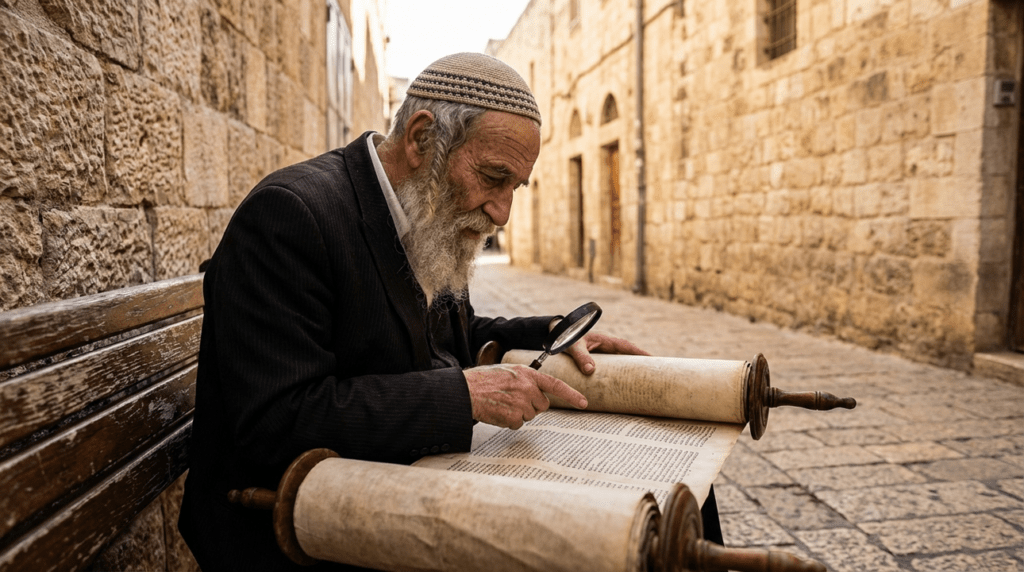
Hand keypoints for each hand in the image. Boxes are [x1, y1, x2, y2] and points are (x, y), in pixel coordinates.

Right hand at [463, 364, 587, 428]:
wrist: (466, 390)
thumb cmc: (484, 380)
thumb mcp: (508, 371)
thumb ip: (525, 380)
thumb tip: (537, 393)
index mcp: (527, 374)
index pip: (555, 384)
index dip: (571, 394)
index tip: (583, 403)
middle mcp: (527, 387)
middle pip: (542, 405)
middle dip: (531, 405)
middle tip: (513, 400)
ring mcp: (521, 403)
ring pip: (529, 415)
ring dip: (518, 413)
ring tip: (502, 404)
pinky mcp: (513, 416)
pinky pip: (518, 424)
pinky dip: (509, 421)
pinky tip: (498, 412)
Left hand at [561, 331, 650, 374]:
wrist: (555, 337)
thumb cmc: (565, 338)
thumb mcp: (573, 346)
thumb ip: (580, 356)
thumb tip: (590, 370)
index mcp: (605, 340)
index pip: (626, 346)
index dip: (640, 353)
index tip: (653, 359)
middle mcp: (606, 347)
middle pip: (628, 355)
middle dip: (640, 363)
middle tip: (655, 374)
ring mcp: (603, 355)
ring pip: (621, 363)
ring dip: (631, 370)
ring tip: (643, 383)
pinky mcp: (598, 362)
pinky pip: (612, 368)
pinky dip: (619, 375)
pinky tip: (622, 386)